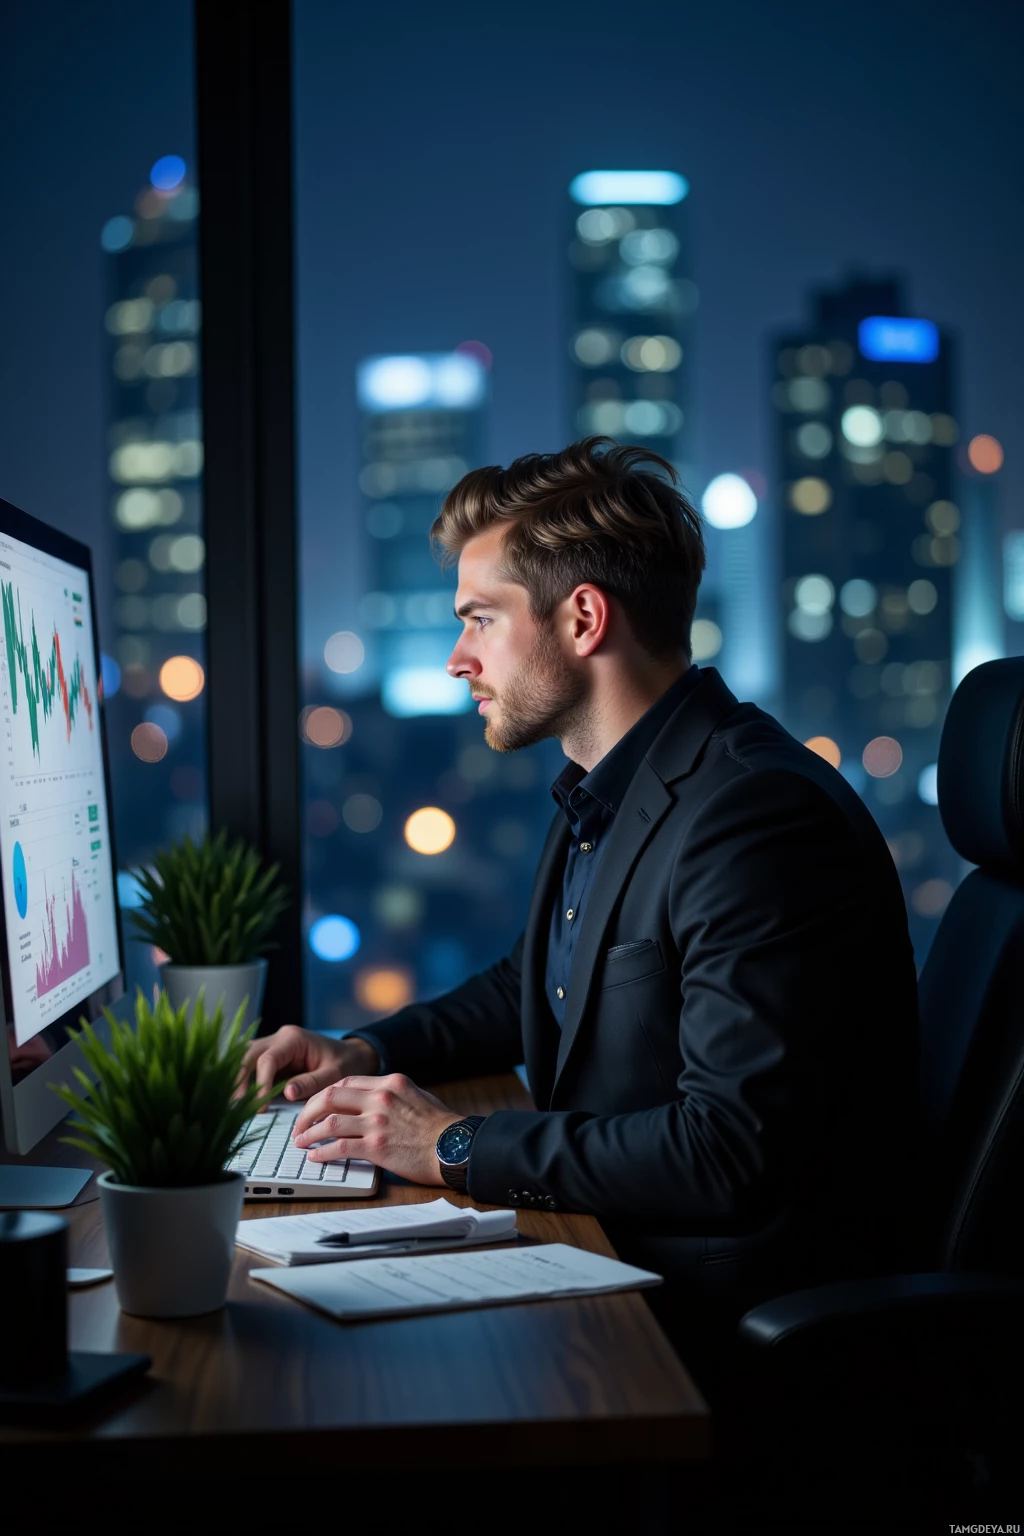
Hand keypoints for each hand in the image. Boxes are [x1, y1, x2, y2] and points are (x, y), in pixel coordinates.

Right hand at [237, 1025, 380, 1101]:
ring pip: (244, 1058)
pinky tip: (240, 1099)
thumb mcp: (335, 1075)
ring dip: (238, 1080)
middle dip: (240, 1081)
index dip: (261, 1083)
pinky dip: (244, 1080)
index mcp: (294, 1039)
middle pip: (248, 1055)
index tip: (261, 1107)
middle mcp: (279, 1038)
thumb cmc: (345, 1063)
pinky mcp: (271, 1057)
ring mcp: (273, 1045)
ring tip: (233, 1105)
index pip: (268, 1059)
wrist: (351, 1054)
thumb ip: (312, 1082)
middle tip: (236, 1107)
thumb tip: (286, 1093)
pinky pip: (251, 1065)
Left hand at [291, 1073, 458, 1185]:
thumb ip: (391, 1096)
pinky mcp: (377, 1146)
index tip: (315, 1107)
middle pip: (330, 1097)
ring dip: (309, 1133)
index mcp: (389, 1083)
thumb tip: (369, 1104)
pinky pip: (339, 1147)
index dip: (324, 1095)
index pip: (345, 1082)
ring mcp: (377, 1122)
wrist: (455, 1147)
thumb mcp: (416, 1096)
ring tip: (300, 1142)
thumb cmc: (440, 1126)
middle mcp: (380, 1098)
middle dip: (308, 1111)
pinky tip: (315, 1157)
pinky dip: (322, 1152)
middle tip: (300, 1124)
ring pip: (329, 1122)